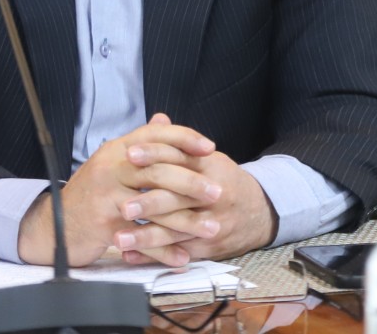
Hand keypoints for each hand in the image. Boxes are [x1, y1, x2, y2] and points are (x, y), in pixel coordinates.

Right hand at [17, 113, 216, 266]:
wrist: (52, 227)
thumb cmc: (91, 193)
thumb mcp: (112, 162)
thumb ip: (141, 144)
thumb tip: (164, 119)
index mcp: (117, 149)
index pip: (155, 135)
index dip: (184, 139)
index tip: (210, 148)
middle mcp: (111, 168)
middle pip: (159, 170)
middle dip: (193, 182)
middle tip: (218, 192)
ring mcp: (106, 197)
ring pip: (154, 206)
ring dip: (186, 220)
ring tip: (211, 228)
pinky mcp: (103, 226)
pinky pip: (141, 238)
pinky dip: (164, 250)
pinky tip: (183, 257)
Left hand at [112, 135, 276, 264]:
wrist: (258, 212)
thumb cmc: (224, 182)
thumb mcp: (208, 159)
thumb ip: (180, 144)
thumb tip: (156, 120)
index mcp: (212, 168)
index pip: (181, 157)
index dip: (154, 154)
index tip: (129, 155)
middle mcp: (214, 195)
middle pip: (178, 198)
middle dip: (149, 204)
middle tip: (121, 206)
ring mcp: (212, 223)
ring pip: (176, 231)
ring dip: (146, 236)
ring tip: (118, 238)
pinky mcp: (208, 247)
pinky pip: (177, 253)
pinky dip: (152, 256)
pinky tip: (130, 255)